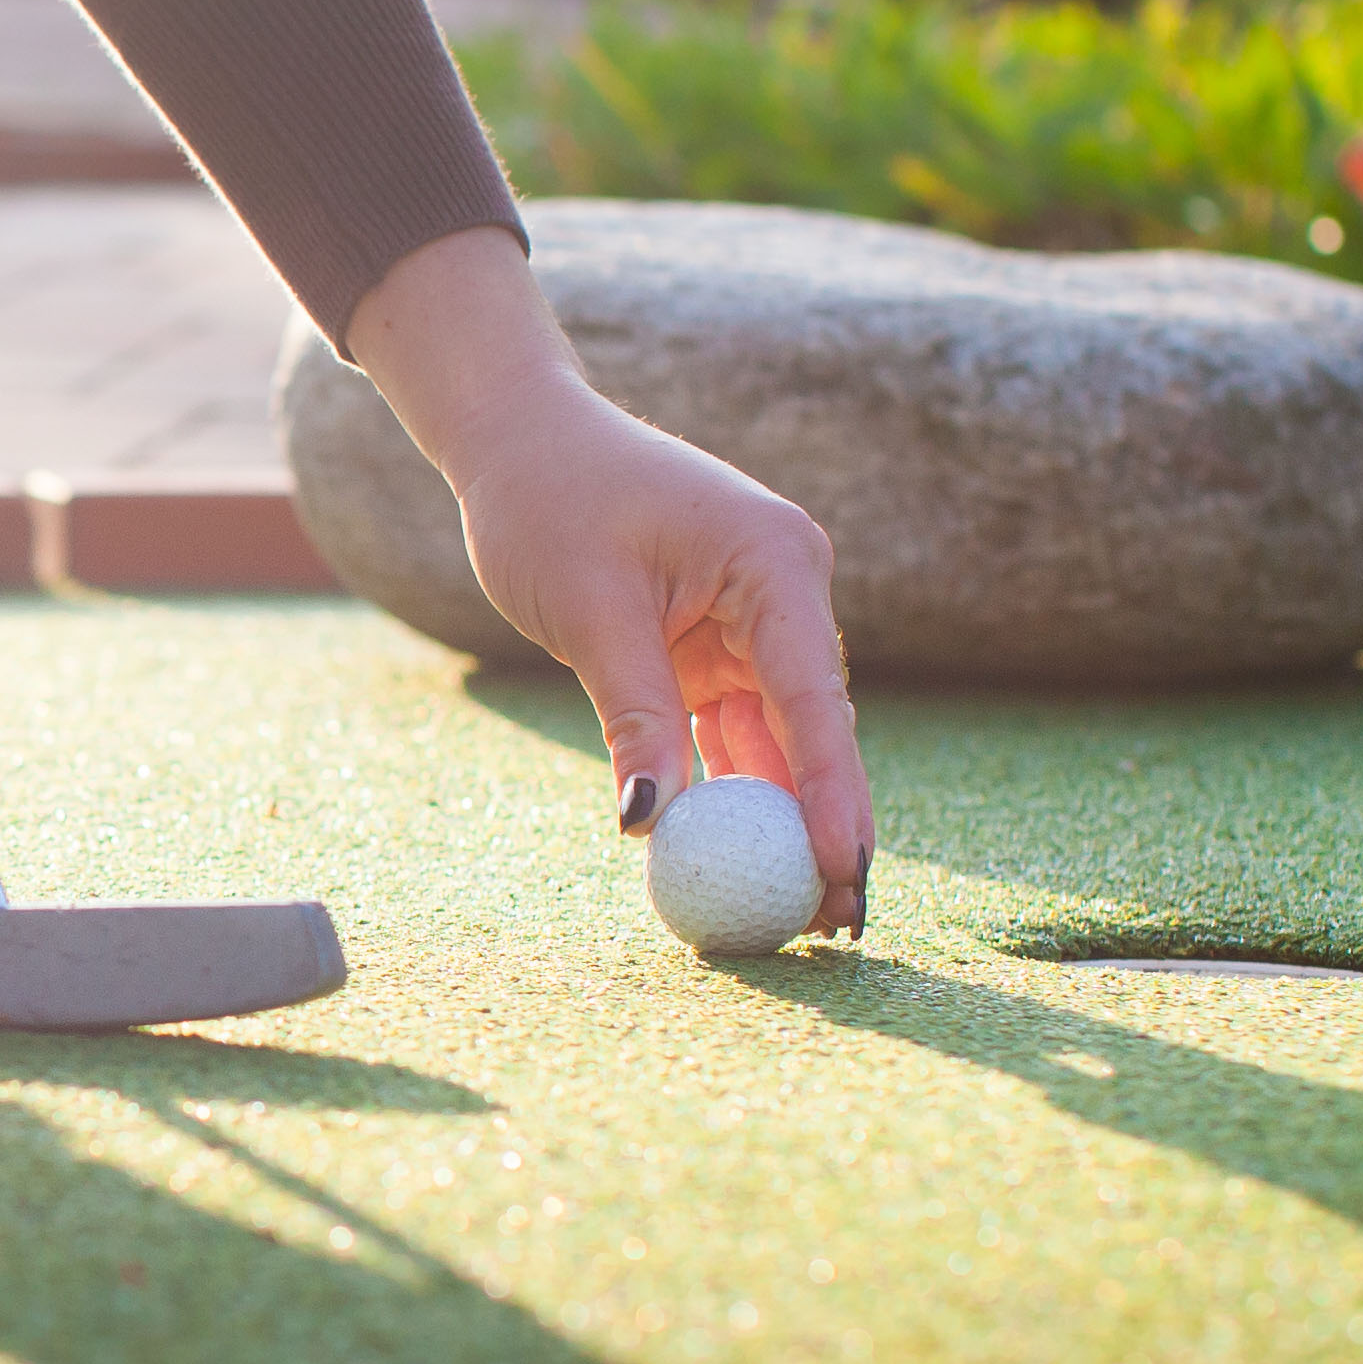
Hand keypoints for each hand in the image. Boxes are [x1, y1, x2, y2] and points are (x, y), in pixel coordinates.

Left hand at [344, 229, 872, 935]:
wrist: (519, 440)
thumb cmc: (548, 500)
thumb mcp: (589, 612)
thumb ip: (635, 716)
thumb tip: (650, 824)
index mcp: (775, 562)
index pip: (816, 699)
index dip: (833, 795)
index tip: (843, 871)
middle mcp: (785, 591)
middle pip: (817, 731)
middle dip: (824, 828)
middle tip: (836, 924)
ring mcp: (759, 622)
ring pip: (782, 743)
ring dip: (784, 824)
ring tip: (801, 919)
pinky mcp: (724, 647)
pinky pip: (740, 734)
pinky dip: (737, 794)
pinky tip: (744, 864)